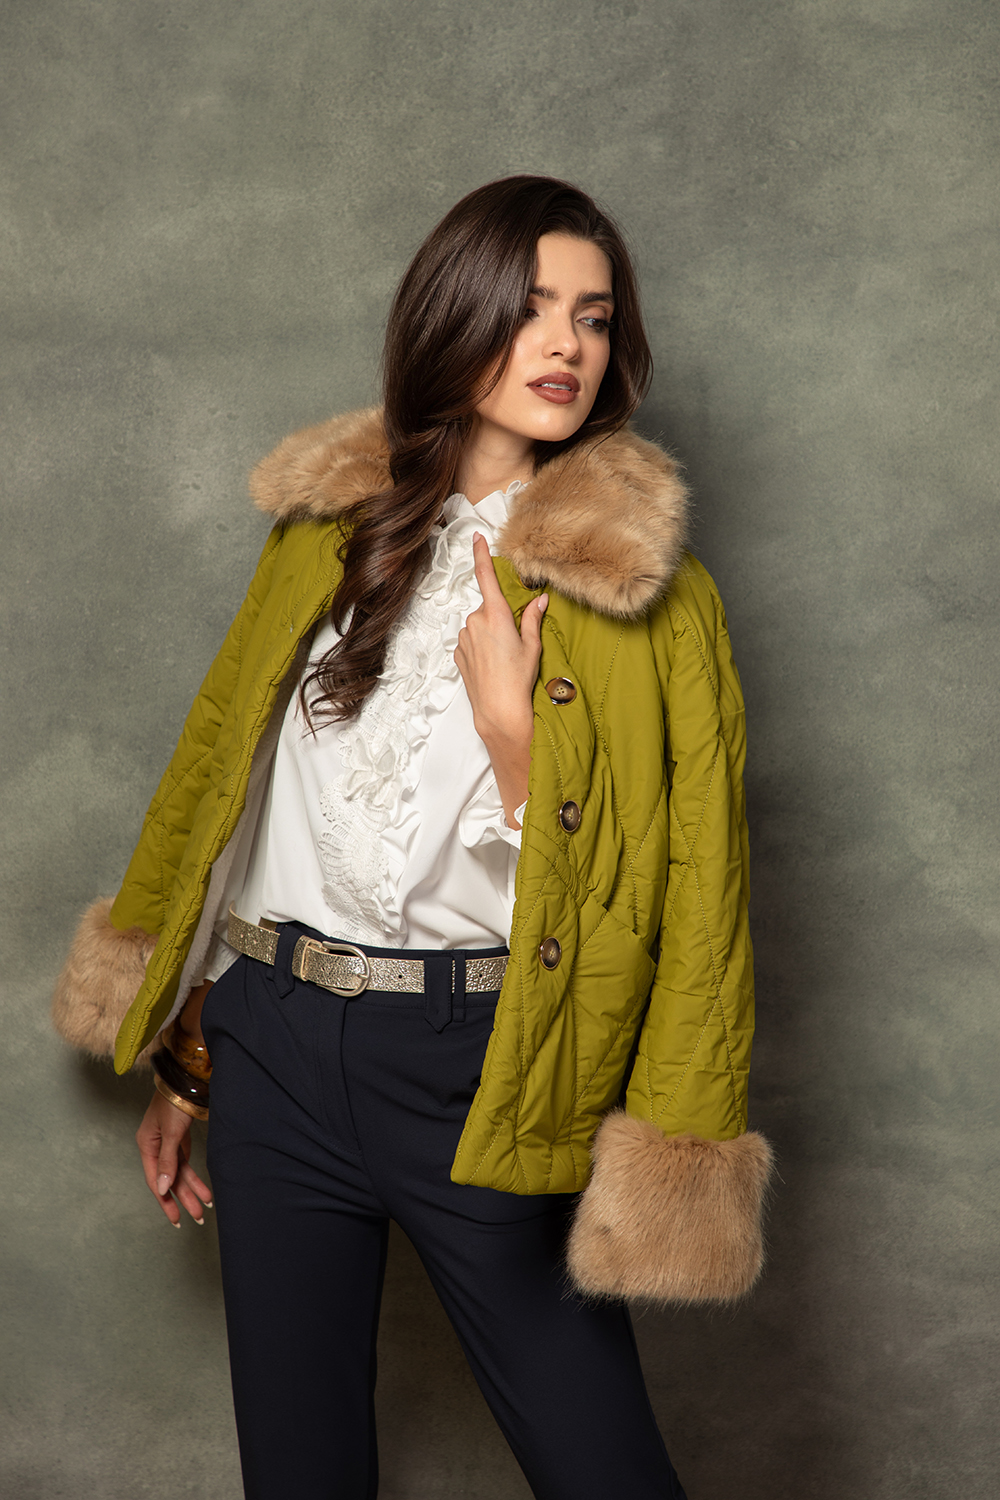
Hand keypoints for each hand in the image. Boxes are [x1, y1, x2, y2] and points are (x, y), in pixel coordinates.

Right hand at [136, 1089, 213, 1227]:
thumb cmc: (175, 1102)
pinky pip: (185, 1163)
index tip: (176, 1218)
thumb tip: (163, 1188)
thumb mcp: (171, 1133)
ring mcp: (167, 1143)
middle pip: (170, 1179)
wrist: (186, 1079)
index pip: (155, 1180)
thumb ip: (167, 1161)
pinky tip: (203, 1189)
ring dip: (192, 1190)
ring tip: (205, 1207)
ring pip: (180, 1173)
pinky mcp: (179, 1139)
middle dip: (184, 1199)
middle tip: (198, 1217)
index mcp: (146, 1146)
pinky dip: (194, 1175)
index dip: (166, 1201)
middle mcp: (155, 1147)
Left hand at [455, 532, 547, 826]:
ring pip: (479, 625)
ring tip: (504, 658)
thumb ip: (532, 618)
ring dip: (490, 634)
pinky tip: (492, 665)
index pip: (485, 577)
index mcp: (495, 615)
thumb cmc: (519, 679)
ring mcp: (463, 638)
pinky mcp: (458, 653)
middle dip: (500, 617)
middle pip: (488, 608)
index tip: (477, 537)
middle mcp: (474, 622)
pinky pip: (471, 641)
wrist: (499, 711)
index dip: (481, 554)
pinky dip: (481, 647)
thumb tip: (540, 599)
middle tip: (515, 641)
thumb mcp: (532, 646)